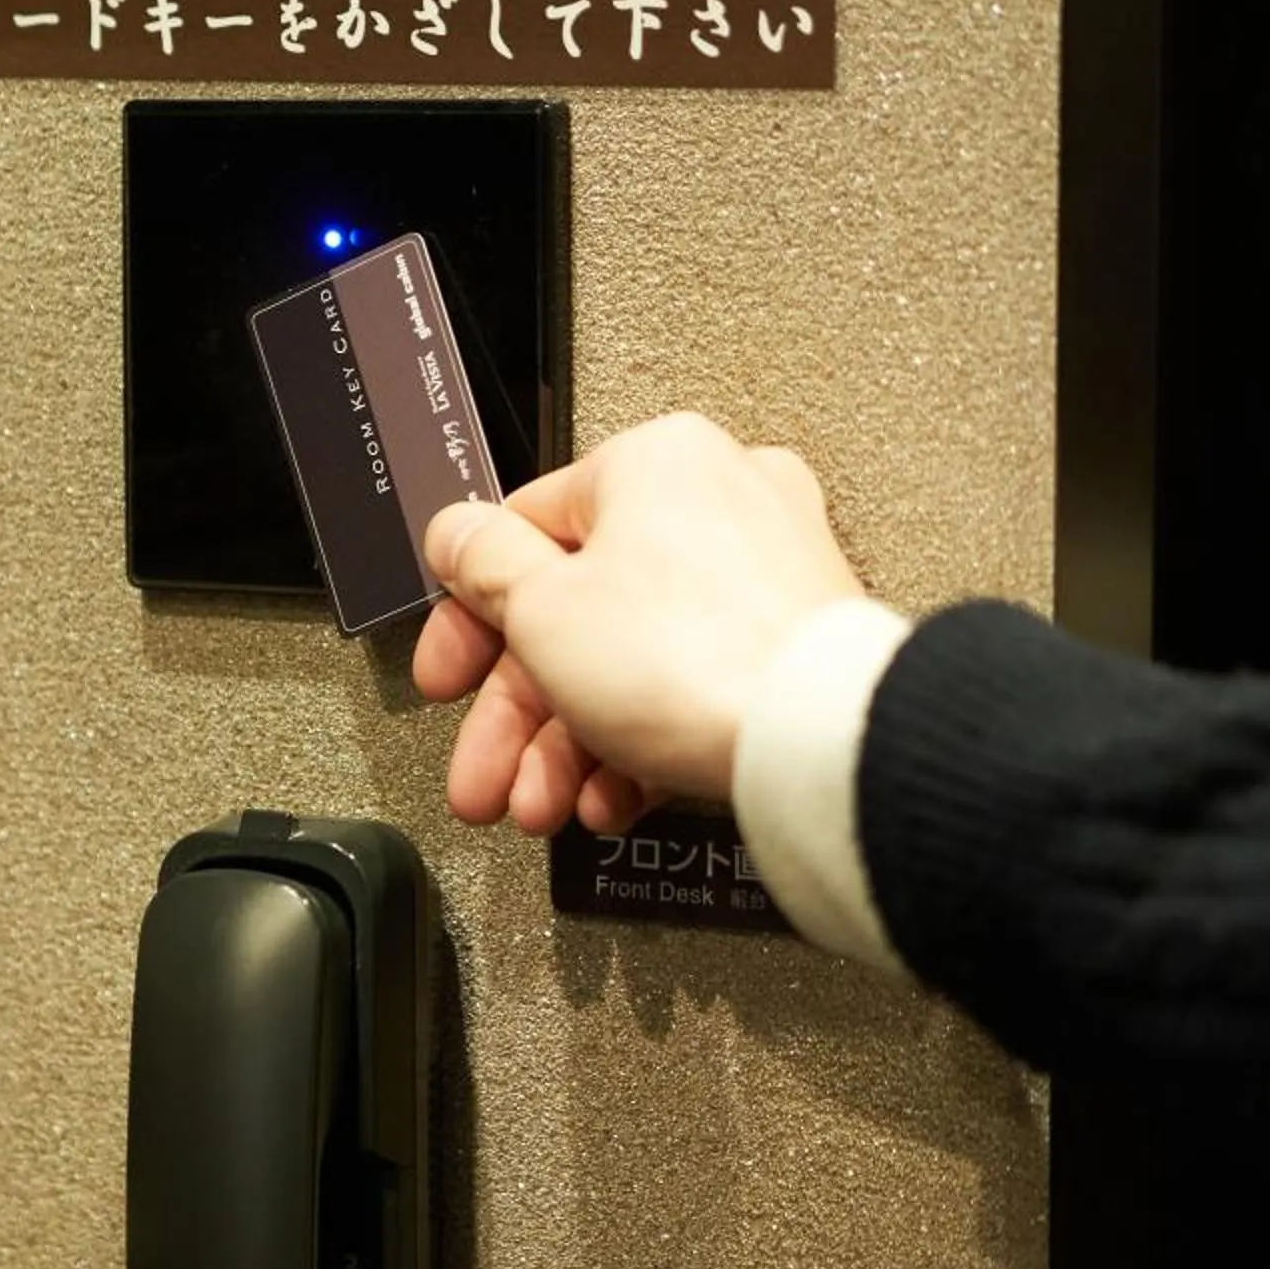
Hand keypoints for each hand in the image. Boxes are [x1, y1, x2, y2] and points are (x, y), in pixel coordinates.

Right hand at [415, 412, 864, 836]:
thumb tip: (457, 533)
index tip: (451, 671)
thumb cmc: (696, 660)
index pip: (525, 531)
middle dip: (518, 711)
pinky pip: (693, 685)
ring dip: (569, 743)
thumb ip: (481, 564)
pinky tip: (611, 798)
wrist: (818, 745)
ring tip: (543, 804)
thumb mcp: (540, 610)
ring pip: (633, 659)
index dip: (470, 618)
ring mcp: (767, 573)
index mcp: (654, 463)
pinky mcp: (796, 643)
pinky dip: (642, 743)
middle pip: (578, 611)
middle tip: (485, 767)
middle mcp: (718, 501)